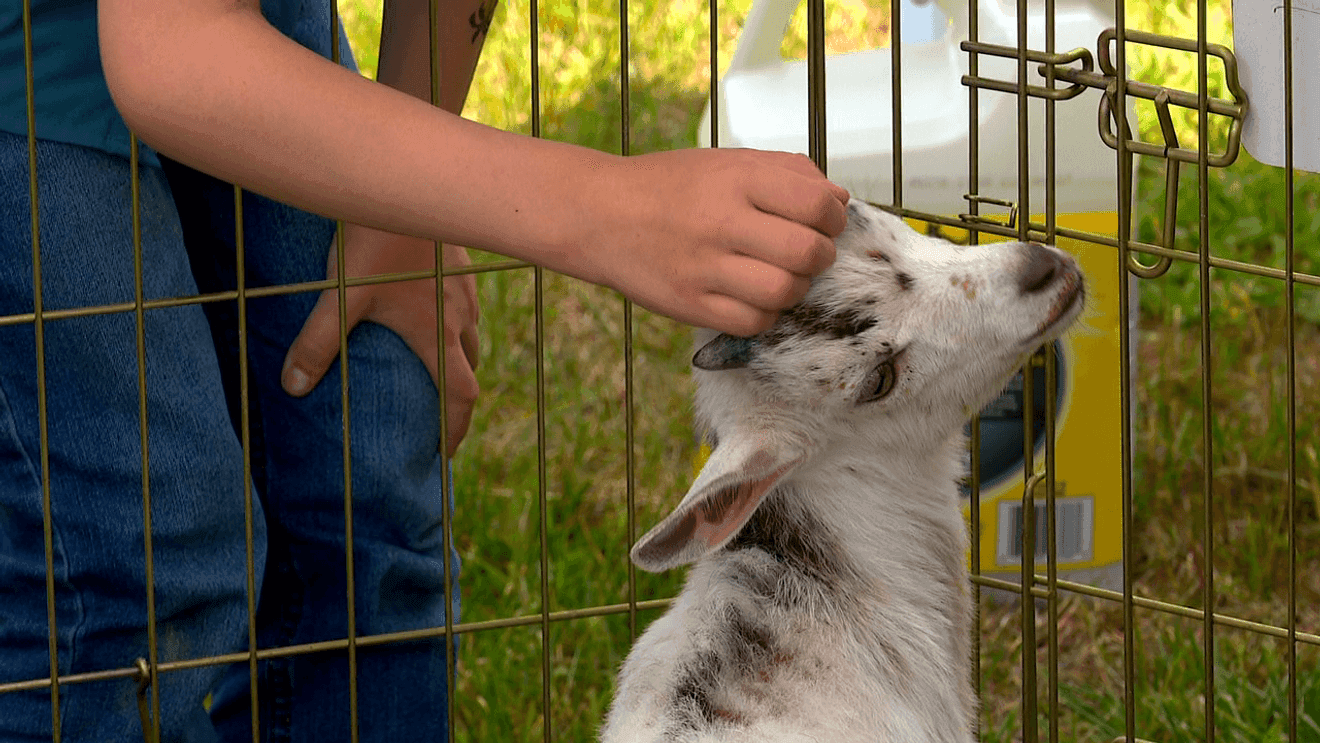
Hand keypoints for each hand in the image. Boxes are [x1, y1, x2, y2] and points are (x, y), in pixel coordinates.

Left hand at [281, 223, 480, 457]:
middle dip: (457, 398)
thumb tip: (293, 387)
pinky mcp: (462, 265)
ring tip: (434, 369)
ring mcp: (465, 290)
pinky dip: (457, 327)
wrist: (408, 184)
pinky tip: (433, 314)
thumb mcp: (341, 297)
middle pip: (470, 370)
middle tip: (438, 418)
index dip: (456, 430)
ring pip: (471, 337)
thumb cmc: (374, 243)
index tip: (443, 454)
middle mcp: (459, 317)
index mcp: (436, 334)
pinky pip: (467, 308)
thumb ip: (317, 344)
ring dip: (458, 360)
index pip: (461, 396)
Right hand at [579, 148, 849, 336]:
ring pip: (783, 292)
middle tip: (804, 254)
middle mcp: (721, 221)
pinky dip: (764, 313)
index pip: (817, 205)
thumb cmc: (672, 186)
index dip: (833, 219)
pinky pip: (752, 322)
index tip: (823, 223)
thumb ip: (787, 172)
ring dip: (793, 288)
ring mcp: (704, 267)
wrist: (599, 214)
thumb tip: (839, 202)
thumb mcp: (727, 161)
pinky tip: (751, 296)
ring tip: (777, 276)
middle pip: (807, 253)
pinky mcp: (689, 304)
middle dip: (820, 257)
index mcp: (737, 179)